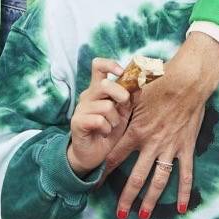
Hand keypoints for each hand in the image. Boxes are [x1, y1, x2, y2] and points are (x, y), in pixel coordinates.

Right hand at [68, 58, 132, 174]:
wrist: (92, 154)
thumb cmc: (108, 131)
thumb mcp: (123, 114)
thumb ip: (130, 99)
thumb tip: (140, 84)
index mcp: (98, 90)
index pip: (98, 66)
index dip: (111, 65)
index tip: (122, 73)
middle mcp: (88, 95)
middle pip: (105, 84)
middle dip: (121, 95)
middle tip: (124, 106)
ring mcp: (81, 108)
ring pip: (106, 106)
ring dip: (115, 119)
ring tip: (111, 127)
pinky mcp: (77, 121)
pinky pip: (99, 120)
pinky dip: (106, 128)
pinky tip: (104, 133)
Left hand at [105, 36, 218, 218]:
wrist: (186, 81)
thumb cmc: (158, 83)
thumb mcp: (133, 94)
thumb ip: (119, 105)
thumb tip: (104, 106)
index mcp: (135, 131)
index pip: (115, 156)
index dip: (104, 171)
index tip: (95, 183)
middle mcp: (151, 144)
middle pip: (136, 177)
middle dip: (127, 197)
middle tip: (119, 214)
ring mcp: (169, 148)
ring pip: (158, 181)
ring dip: (151, 199)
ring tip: (143, 215)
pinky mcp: (186, 148)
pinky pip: (185, 174)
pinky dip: (183, 192)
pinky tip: (180, 208)